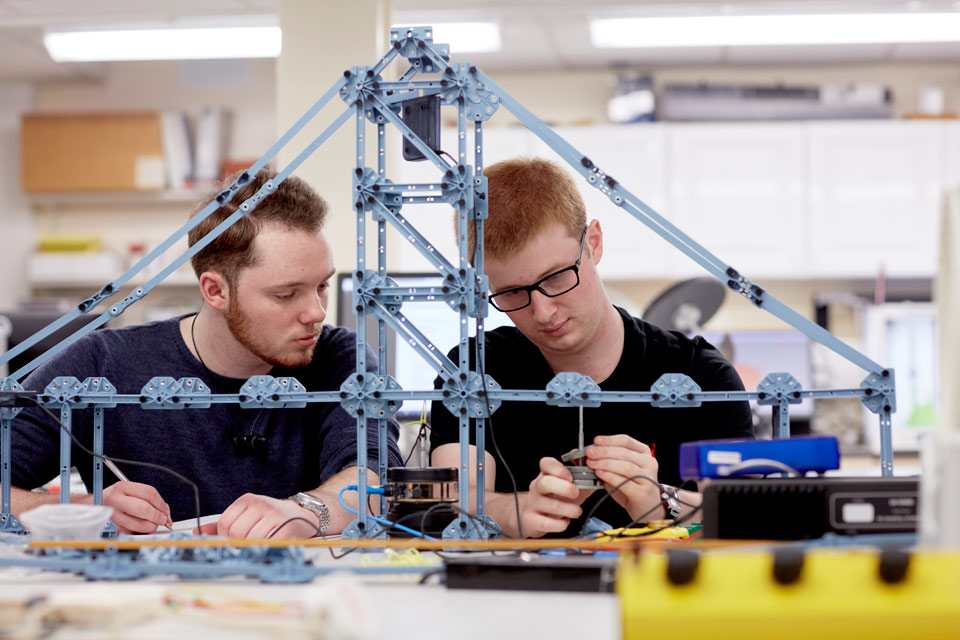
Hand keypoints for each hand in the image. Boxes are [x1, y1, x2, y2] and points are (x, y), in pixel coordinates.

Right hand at [99, 481, 171, 533]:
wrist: (91, 507)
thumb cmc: (115, 500)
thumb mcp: (128, 492)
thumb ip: (147, 499)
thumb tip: (165, 512)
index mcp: (122, 487)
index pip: (149, 493)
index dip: (161, 503)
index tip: (166, 511)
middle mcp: (115, 500)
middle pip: (144, 509)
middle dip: (157, 516)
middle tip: (163, 520)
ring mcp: (111, 515)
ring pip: (139, 524)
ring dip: (151, 526)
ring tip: (152, 525)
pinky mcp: (111, 528)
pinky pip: (132, 532)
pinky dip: (140, 532)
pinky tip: (140, 528)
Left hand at [195, 493, 318, 538]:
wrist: (304, 515)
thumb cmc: (272, 517)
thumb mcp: (247, 515)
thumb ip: (222, 525)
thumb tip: (197, 533)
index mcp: (247, 500)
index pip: (225, 522)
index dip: (226, 536)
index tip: (235, 540)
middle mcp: (260, 504)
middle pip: (236, 532)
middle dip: (239, 543)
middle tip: (250, 543)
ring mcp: (274, 515)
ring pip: (250, 540)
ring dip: (253, 547)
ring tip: (262, 542)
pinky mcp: (285, 527)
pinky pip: (267, 544)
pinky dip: (266, 548)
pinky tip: (271, 543)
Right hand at [520, 457, 594, 537]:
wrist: (534, 517)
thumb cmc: (556, 499)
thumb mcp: (568, 486)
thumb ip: (584, 479)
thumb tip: (600, 475)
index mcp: (546, 474)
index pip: (546, 463)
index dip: (559, 469)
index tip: (570, 477)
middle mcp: (537, 487)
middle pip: (546, 483)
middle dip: (566, 489)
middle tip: (576, 494)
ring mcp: (533, 504)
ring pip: (552, 505)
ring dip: (571, 509)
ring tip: (576, 511)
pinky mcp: (532, 520)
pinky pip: (548, 523)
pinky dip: (561, 524)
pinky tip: (565, 521)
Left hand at [585, 434, 661, 521]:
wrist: (646, 508)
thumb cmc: (632, 487)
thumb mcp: (620, 470)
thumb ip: (608, 460)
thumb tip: (589, 453)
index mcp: (644, 453)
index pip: (626, 441)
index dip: (609, 440)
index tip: (596, 441)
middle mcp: (649, 463)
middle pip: (624, 453)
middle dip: (604, 451)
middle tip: (589, 452)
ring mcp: (648, 478)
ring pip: (625, 466)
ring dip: (605, 463)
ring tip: (591, 463)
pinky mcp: (643, 493)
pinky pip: (624, 482)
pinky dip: (610, 476)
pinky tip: (600, 473)